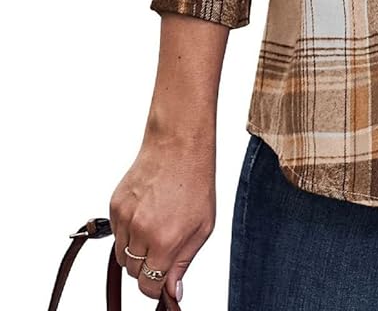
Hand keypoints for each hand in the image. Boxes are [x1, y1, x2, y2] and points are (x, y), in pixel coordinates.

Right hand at [108, 128, 216, 305]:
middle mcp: (140, 232)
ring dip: (136, 251)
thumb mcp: (203, 226)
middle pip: (133, 272)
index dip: (155, 288)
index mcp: (165, 240)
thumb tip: (172, 291)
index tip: (160, 284)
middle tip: (164, 247)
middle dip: (148, 267)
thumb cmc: (196, 181)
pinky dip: (128, 231)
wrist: (178, 146)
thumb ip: (184, 262)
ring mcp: (124, 219)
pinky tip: (146, 213)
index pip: (148, 285)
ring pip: (121, 256)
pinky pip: (116, 234)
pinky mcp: (114, 206)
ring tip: (156, 227)